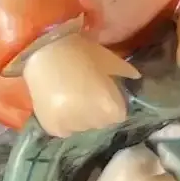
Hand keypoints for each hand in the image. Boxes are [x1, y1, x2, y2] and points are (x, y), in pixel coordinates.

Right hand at [23, 32, 139, 136]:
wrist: (43, 50)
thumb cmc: (81, 52)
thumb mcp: (109, 60)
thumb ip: (126, 72)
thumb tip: (137, 78)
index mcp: (110, 108)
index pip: (118, 116)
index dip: (112, 104)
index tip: (104, 93)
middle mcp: (92, 122)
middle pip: (101, 124)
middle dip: (98, 112)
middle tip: (87, 94)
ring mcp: (70, 127)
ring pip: (82, 127)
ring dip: (81, 117)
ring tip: (72, 98)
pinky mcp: (52, 128)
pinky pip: (65, 129)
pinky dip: (64, 120)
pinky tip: (60, 104)